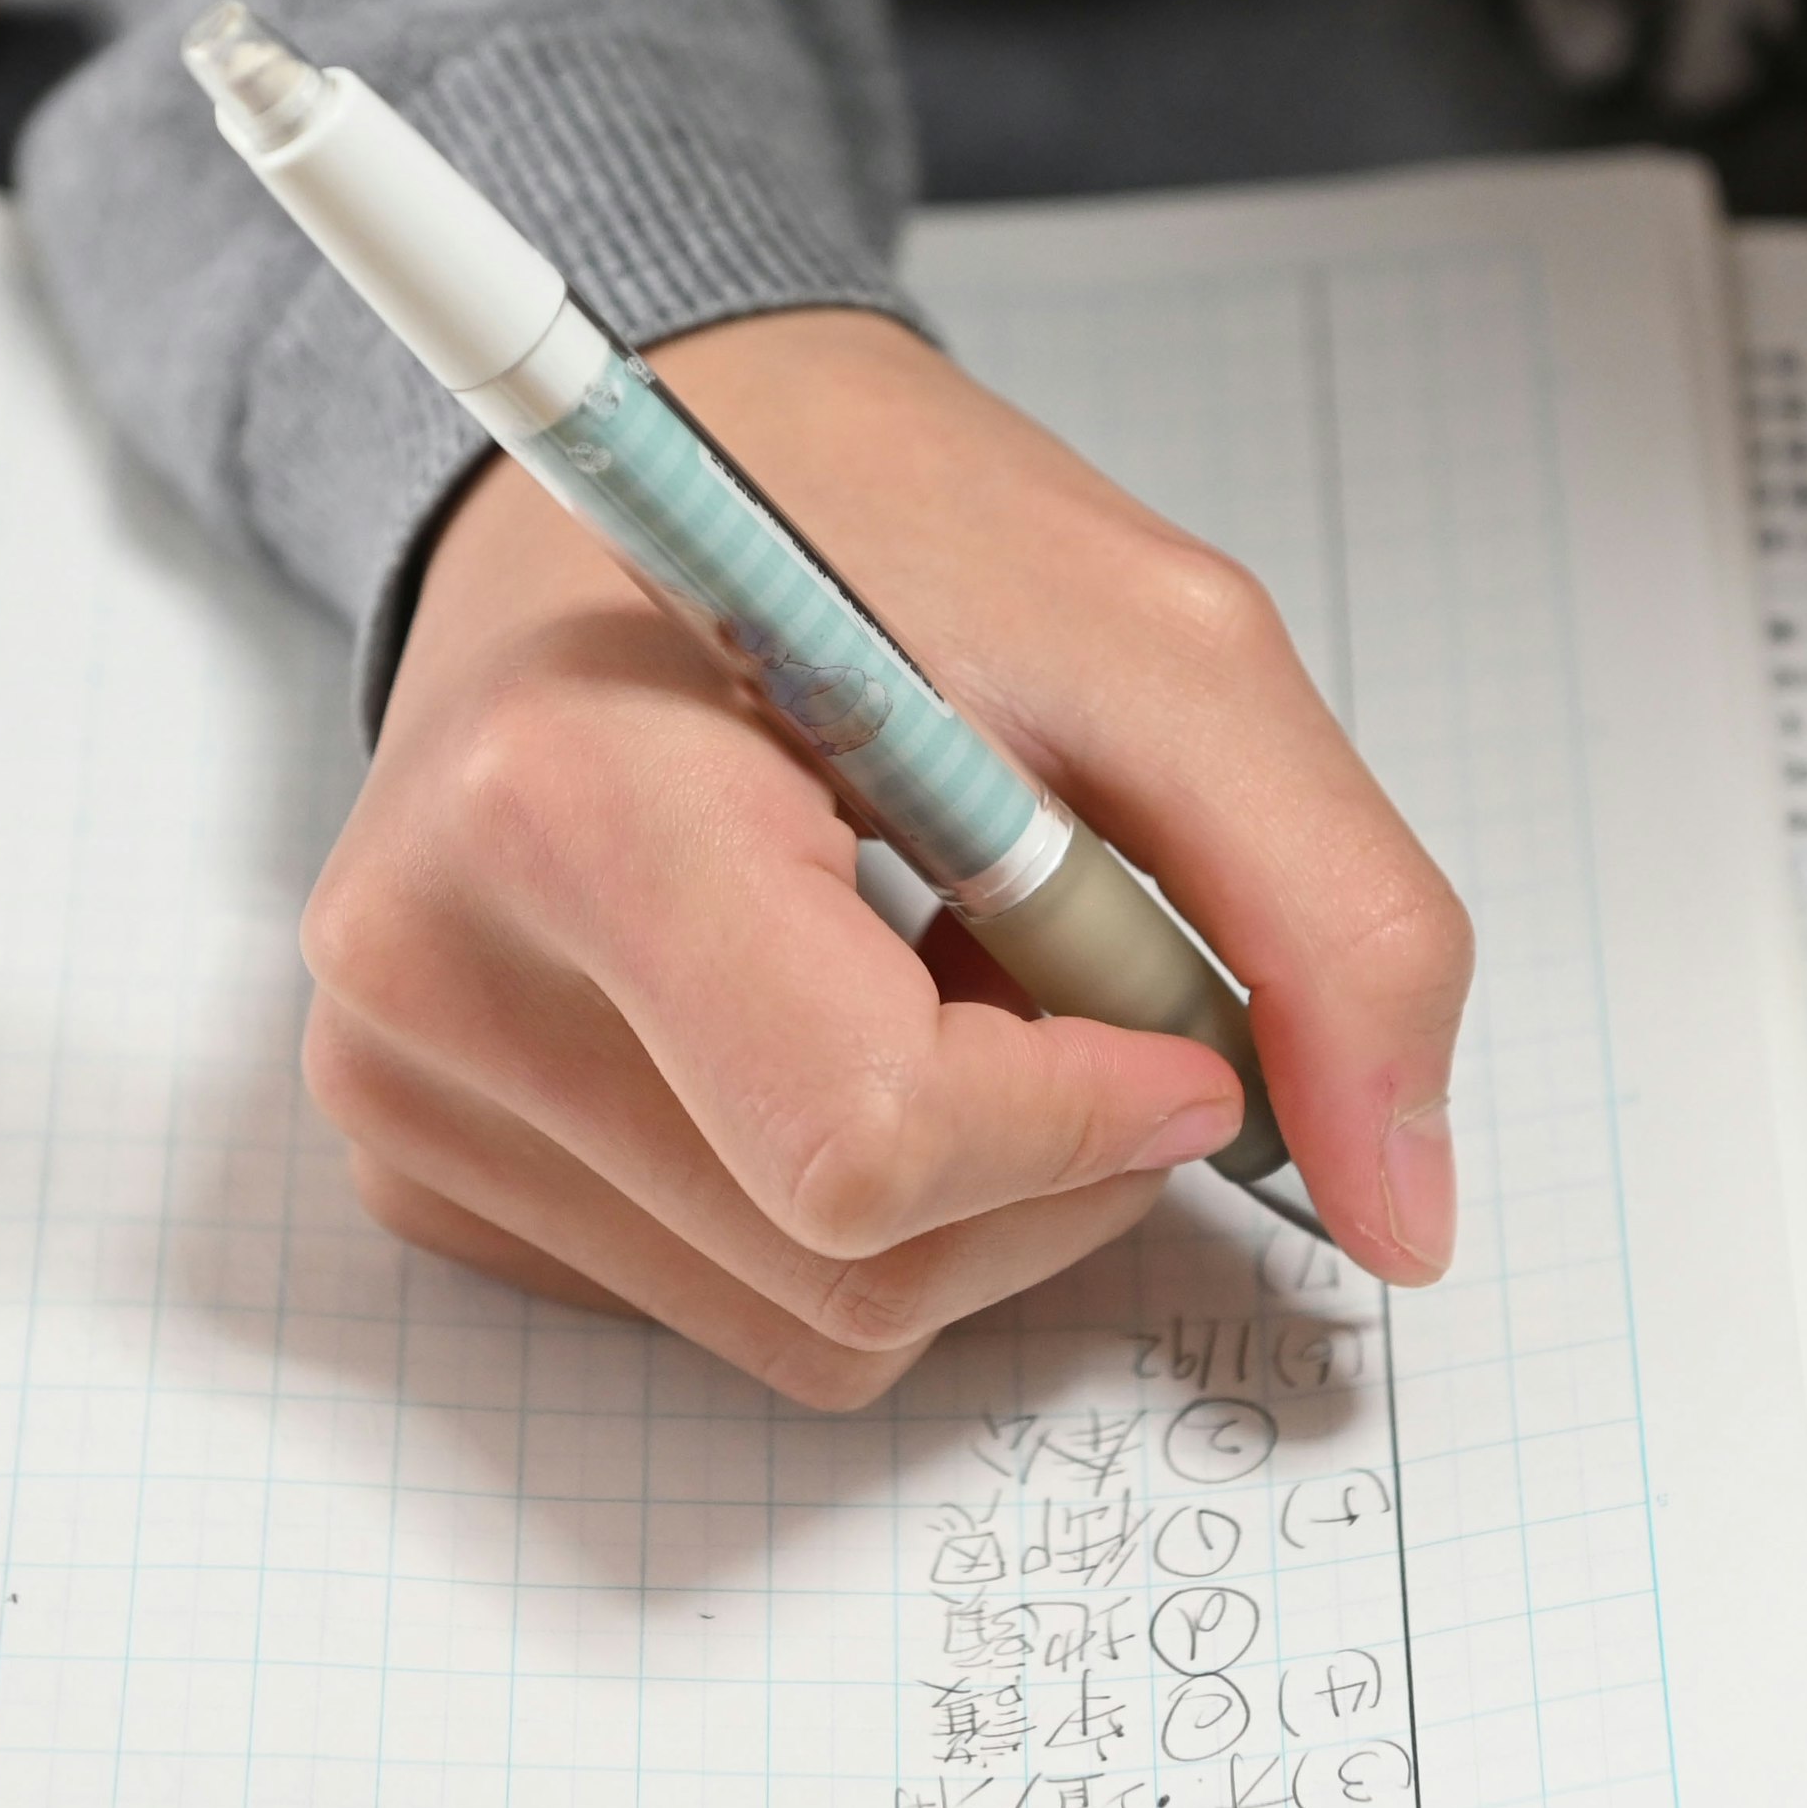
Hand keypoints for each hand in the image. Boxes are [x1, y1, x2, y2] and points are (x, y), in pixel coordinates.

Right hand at [302, 308, 1469, 1407]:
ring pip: (808, 1326)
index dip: (1083, 1120)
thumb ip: (1335, 923)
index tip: (1159, 1017)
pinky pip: (719, 1310)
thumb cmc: (876, 532)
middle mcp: (431, 971)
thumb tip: (1404, 1217)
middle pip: (858, 1271)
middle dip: (1042, 1160)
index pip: (871, 1146)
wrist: (631, 480)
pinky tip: (808, 1021)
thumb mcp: (1168, 648)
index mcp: (572, 806)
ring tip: (905, 963)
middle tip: (1027, 949)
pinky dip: (833, 1208)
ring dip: (954, 1189)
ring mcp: (402, 1087)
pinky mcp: (418, 1158)